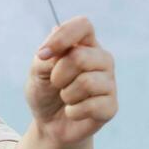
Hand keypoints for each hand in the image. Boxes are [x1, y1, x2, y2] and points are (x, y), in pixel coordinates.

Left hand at [24, 15, 117, 144]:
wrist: (49, 123)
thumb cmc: (45, 91)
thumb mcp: (37, 72)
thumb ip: (46, 56)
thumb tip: (55, 32)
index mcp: (84, 44)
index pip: (83, 25)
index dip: (63, 37)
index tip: (42, 55)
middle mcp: (101, 59)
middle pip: (80, 57)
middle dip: (58, 75)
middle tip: (56, 84)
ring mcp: (109, 82)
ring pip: (86, 82)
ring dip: (66, 95)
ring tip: (66, 98)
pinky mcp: (111, 106)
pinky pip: (91, 106)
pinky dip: (73, 111)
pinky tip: (74, 112)